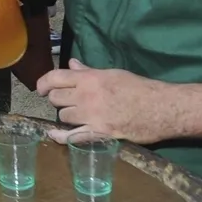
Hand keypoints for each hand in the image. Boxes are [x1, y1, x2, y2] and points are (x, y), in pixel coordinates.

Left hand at [37, 59, 170, 144]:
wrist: (160, 108)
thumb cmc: (139, 88)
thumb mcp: (112, 74)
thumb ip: (88, 71)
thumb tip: (72, 64)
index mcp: (90, 78)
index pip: (56, 77)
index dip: (43, 83)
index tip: (40, 88)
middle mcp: (86, 96)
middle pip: (57, 99)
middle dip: (58, 99)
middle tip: (66, 101)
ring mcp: (91, 117)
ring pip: (64, 117)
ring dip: (66, 116)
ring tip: (76, 115)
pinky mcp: (99, 134)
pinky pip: (73, 137)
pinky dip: (61, 137)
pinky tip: (53, 135)